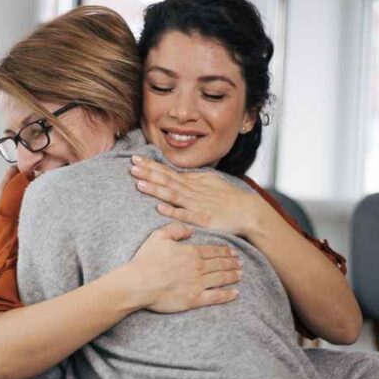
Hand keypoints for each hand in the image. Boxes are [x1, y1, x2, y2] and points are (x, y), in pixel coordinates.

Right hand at [127, 222, 240, 313]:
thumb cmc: (146, 260)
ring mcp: (198, 284)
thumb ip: (176, 229)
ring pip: (221, 278)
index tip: (233, 252)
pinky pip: (215, 297)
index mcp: (191, 252)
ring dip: (232, 276)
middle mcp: (198, 267)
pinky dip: (227, 295)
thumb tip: (191, 229)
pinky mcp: (194, 299)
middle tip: (240, 262)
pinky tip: (235, 293)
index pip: (213, 251)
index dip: (225, 251)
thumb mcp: (159, 236)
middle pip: (220, 264)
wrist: (139, 283)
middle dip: (231, 262)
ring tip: (240, 274)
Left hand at [130, 156, 268, 236]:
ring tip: (138, 183)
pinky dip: (172, 211)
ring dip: (155, 189)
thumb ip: (192, 178)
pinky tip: (159, 208)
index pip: (168, 171)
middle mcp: (192, 192)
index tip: (135, 158)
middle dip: (148, 172)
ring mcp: (196, 205)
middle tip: (131, 165)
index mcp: (193, 183)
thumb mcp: (210, 181)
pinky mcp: (202, 219)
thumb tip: (177, 172)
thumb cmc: (229, 198)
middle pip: (166, 180)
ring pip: (172, 195)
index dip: (151, 165)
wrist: (248, 211)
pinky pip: (185, 215)